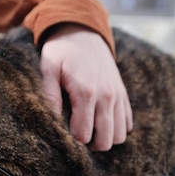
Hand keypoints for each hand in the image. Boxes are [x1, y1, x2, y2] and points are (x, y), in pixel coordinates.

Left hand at [40, 24, 132, 150]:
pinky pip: (127, 123)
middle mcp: (107, 96)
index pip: (84, 134)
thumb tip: (51, 121)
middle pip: (105, 141)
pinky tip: (99, 120)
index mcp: (86, 92)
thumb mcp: (48, 68)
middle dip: (89, 143)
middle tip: (74, 132)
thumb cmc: (61, 52)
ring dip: (103, 137)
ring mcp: (118, 96)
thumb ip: (49, 94)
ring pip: (119, 136)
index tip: (63, 131)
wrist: (83, 32)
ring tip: (86, 128)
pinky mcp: (123, 94)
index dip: (72, 138)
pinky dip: (115, 127)